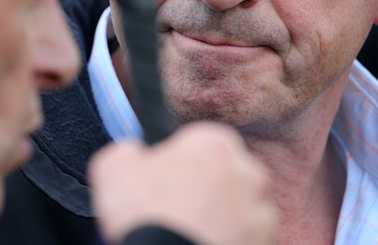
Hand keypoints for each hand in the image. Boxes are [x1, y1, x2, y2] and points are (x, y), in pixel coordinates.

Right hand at [89, 122, 276, 244]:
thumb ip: (129, 149)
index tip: (164, 182)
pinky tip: (205, 242)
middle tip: (176, 209)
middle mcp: (247, 170)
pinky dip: (233, 238)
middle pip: (226, 172)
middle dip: (206, 186)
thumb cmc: (145, 214)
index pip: (200, 142)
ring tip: (190, 230)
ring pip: (242, 205)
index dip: (179, 161)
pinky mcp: (264, 241)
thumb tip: (134, 152)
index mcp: (214, 142)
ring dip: (223, 214)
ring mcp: (260, 209)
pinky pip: (250, 236)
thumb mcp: (113, 166)